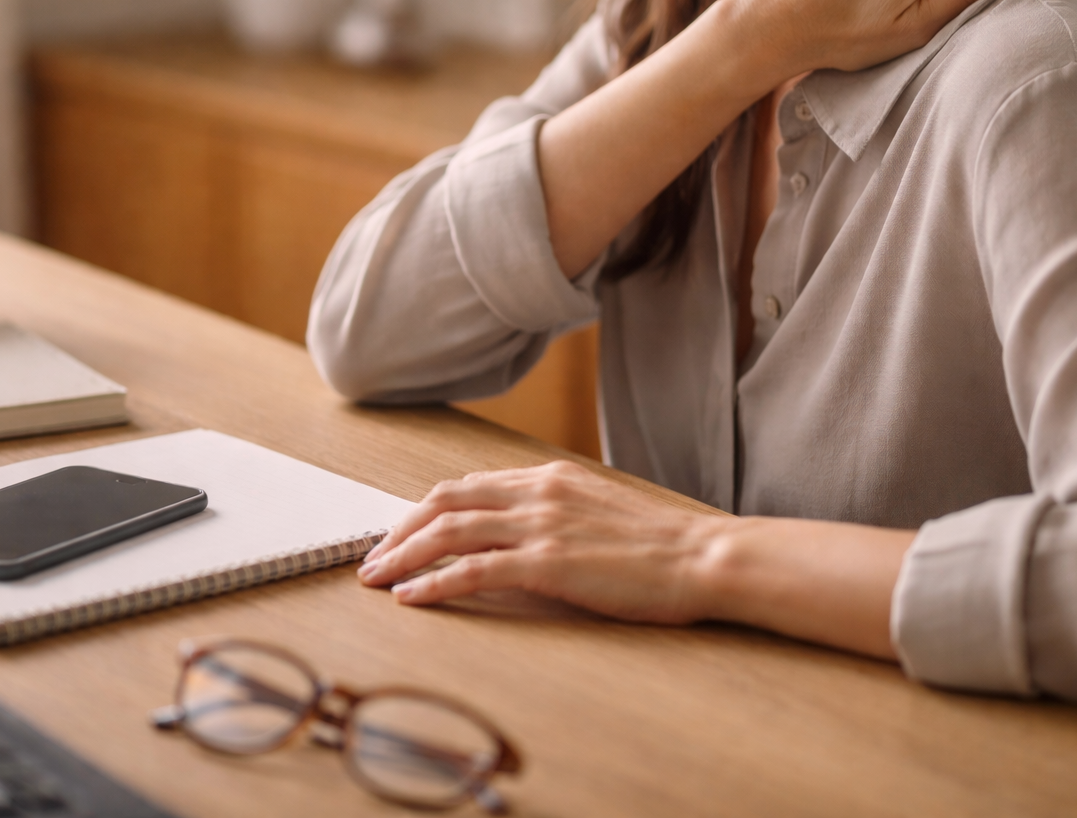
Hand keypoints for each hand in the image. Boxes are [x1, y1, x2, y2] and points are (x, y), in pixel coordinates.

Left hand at [357, 461, 727, 623]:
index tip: (400, 534)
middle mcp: (538, 493)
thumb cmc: (659, 546)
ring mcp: (542, 526)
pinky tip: (412, 599)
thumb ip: (555, 513)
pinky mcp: (549, 564)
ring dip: (403, 555)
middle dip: (399, 529)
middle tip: (372, 558)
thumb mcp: (598, 512)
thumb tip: (517, 533)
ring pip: (450, 532)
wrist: (703, 557)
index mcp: (549, 478)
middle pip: (444, 501)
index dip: (424, 511)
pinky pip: (473, 571)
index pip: (467, 486)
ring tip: (377, 579)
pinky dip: (434, 583)